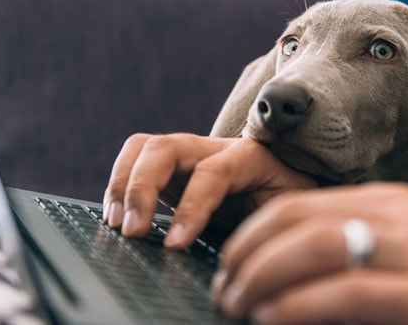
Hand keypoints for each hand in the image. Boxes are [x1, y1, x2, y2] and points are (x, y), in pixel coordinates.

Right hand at [102, 133, 316, 247]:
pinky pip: (136, 161)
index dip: (191, 207)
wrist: (290, 182)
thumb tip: (243, 262)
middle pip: (167, 147)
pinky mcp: (172, 169)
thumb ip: (269, 225)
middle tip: (133, 230)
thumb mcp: (289, 211)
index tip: (175, 245)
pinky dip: (120, 184)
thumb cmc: (290, 201)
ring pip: (145, 147)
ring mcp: (189, 154)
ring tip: (119, 223)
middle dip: (143, 187)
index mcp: (249, 157)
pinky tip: (117, 216)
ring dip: (124, 183)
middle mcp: (213, 148)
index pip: (212, 172)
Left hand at [213, 182, 407, 324]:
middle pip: (299, 217)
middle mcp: (402, 215)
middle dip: (248, 250)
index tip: (233, 258)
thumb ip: (375, 247)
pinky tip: (273, 317)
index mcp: (396, 202)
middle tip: (223, 284)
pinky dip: (300, 305)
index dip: (257, 228)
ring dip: (262, 275)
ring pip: (317, 246)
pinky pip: (349, 293)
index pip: (303, 201)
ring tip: (235, 301)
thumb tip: (310, 273)